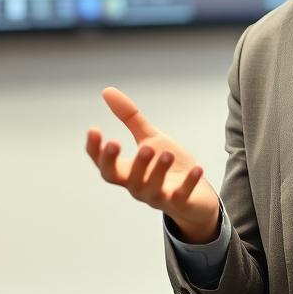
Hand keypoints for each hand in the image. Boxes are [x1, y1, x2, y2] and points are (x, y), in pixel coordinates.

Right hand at [86, 86, 220, 242]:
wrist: (195, 194)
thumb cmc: (167, 166)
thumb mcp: (150, 138)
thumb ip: (130, 119)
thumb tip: (107, 91)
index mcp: (128, 173)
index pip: (105, 166)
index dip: (97, 151)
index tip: (95, 129)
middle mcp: (139, 187)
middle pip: (127, 181)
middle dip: (133, 164)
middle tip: (142, 146)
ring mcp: (159, 197)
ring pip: (152, 189)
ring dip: (158, 171)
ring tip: (167, 153)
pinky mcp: (181, 203)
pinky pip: (182, 196)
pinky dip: (188, 183)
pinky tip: (197, 168)